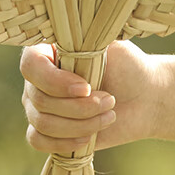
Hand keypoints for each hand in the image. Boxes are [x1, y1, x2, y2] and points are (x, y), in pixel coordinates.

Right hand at [20, 40, 164, 154]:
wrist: (144, 97)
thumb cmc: (127, 66)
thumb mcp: (110, 46)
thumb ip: (87, 40)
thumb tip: (69, 32)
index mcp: (49, 51)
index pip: (31, 65)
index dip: (55, 81)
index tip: (86, 87)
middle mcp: (37, 78)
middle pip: (39, 99)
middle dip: (79, 106)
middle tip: (110, 100)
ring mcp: (39, 105)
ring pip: (43, 123)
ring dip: (81, 123)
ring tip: (109, 115)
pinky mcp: (47, 131)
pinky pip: (38, 141)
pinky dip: (64, 142)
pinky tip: (89, 137)